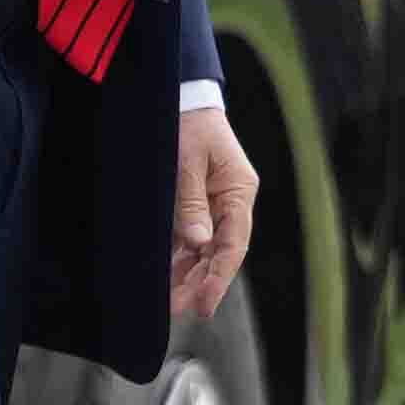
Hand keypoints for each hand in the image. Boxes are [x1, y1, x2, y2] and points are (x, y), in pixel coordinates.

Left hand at [171, 108, 257, 320]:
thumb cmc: (186, 122)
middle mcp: (231, 201)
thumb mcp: (186, 161)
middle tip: (178, 309)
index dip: (220, 278)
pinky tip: (166, 275)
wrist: (180, 96)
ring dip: (189, 274)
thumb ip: (190, 204)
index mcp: (238, 190)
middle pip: (221, 252)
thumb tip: (197, 244)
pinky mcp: (198, 201)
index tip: (204, 305)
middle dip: (201, 283)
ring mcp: (215, 202)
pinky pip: (191, 237)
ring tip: (170, 300)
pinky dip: (179, 257)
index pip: (234, 244)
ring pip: (205, 249)